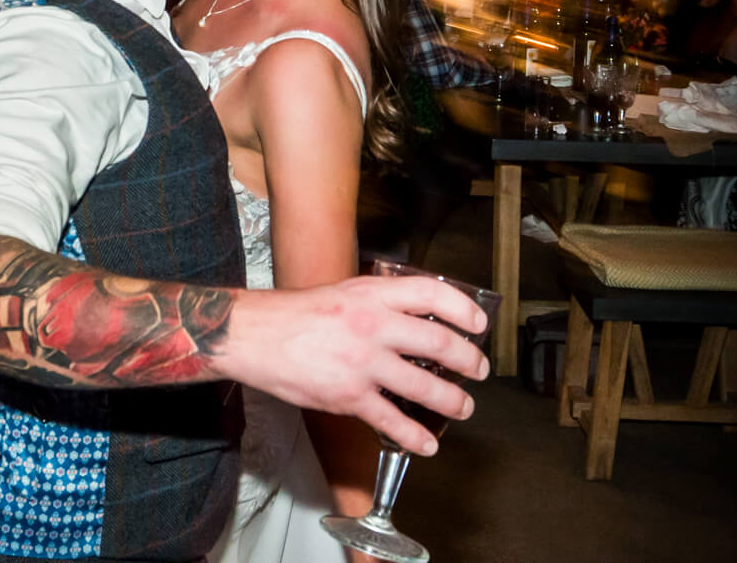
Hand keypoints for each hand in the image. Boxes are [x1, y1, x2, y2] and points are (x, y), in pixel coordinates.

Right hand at [218, 275, 489, 456]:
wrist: (257, 336)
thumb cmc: (297, 314)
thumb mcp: (344, 293)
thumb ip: (379, 303)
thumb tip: (415, 317)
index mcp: (372, 295)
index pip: (432, 294)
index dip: (463, 309)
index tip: (479, 325)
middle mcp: (373, 325)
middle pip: (438, 341)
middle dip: (468, 360)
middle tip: (479, 370)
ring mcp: (363, 363)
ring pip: (423, 385)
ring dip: (451, 400)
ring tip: (463, 407)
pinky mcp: (349, 396)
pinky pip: (391, 421)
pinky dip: (414, 435)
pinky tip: (427, 444)